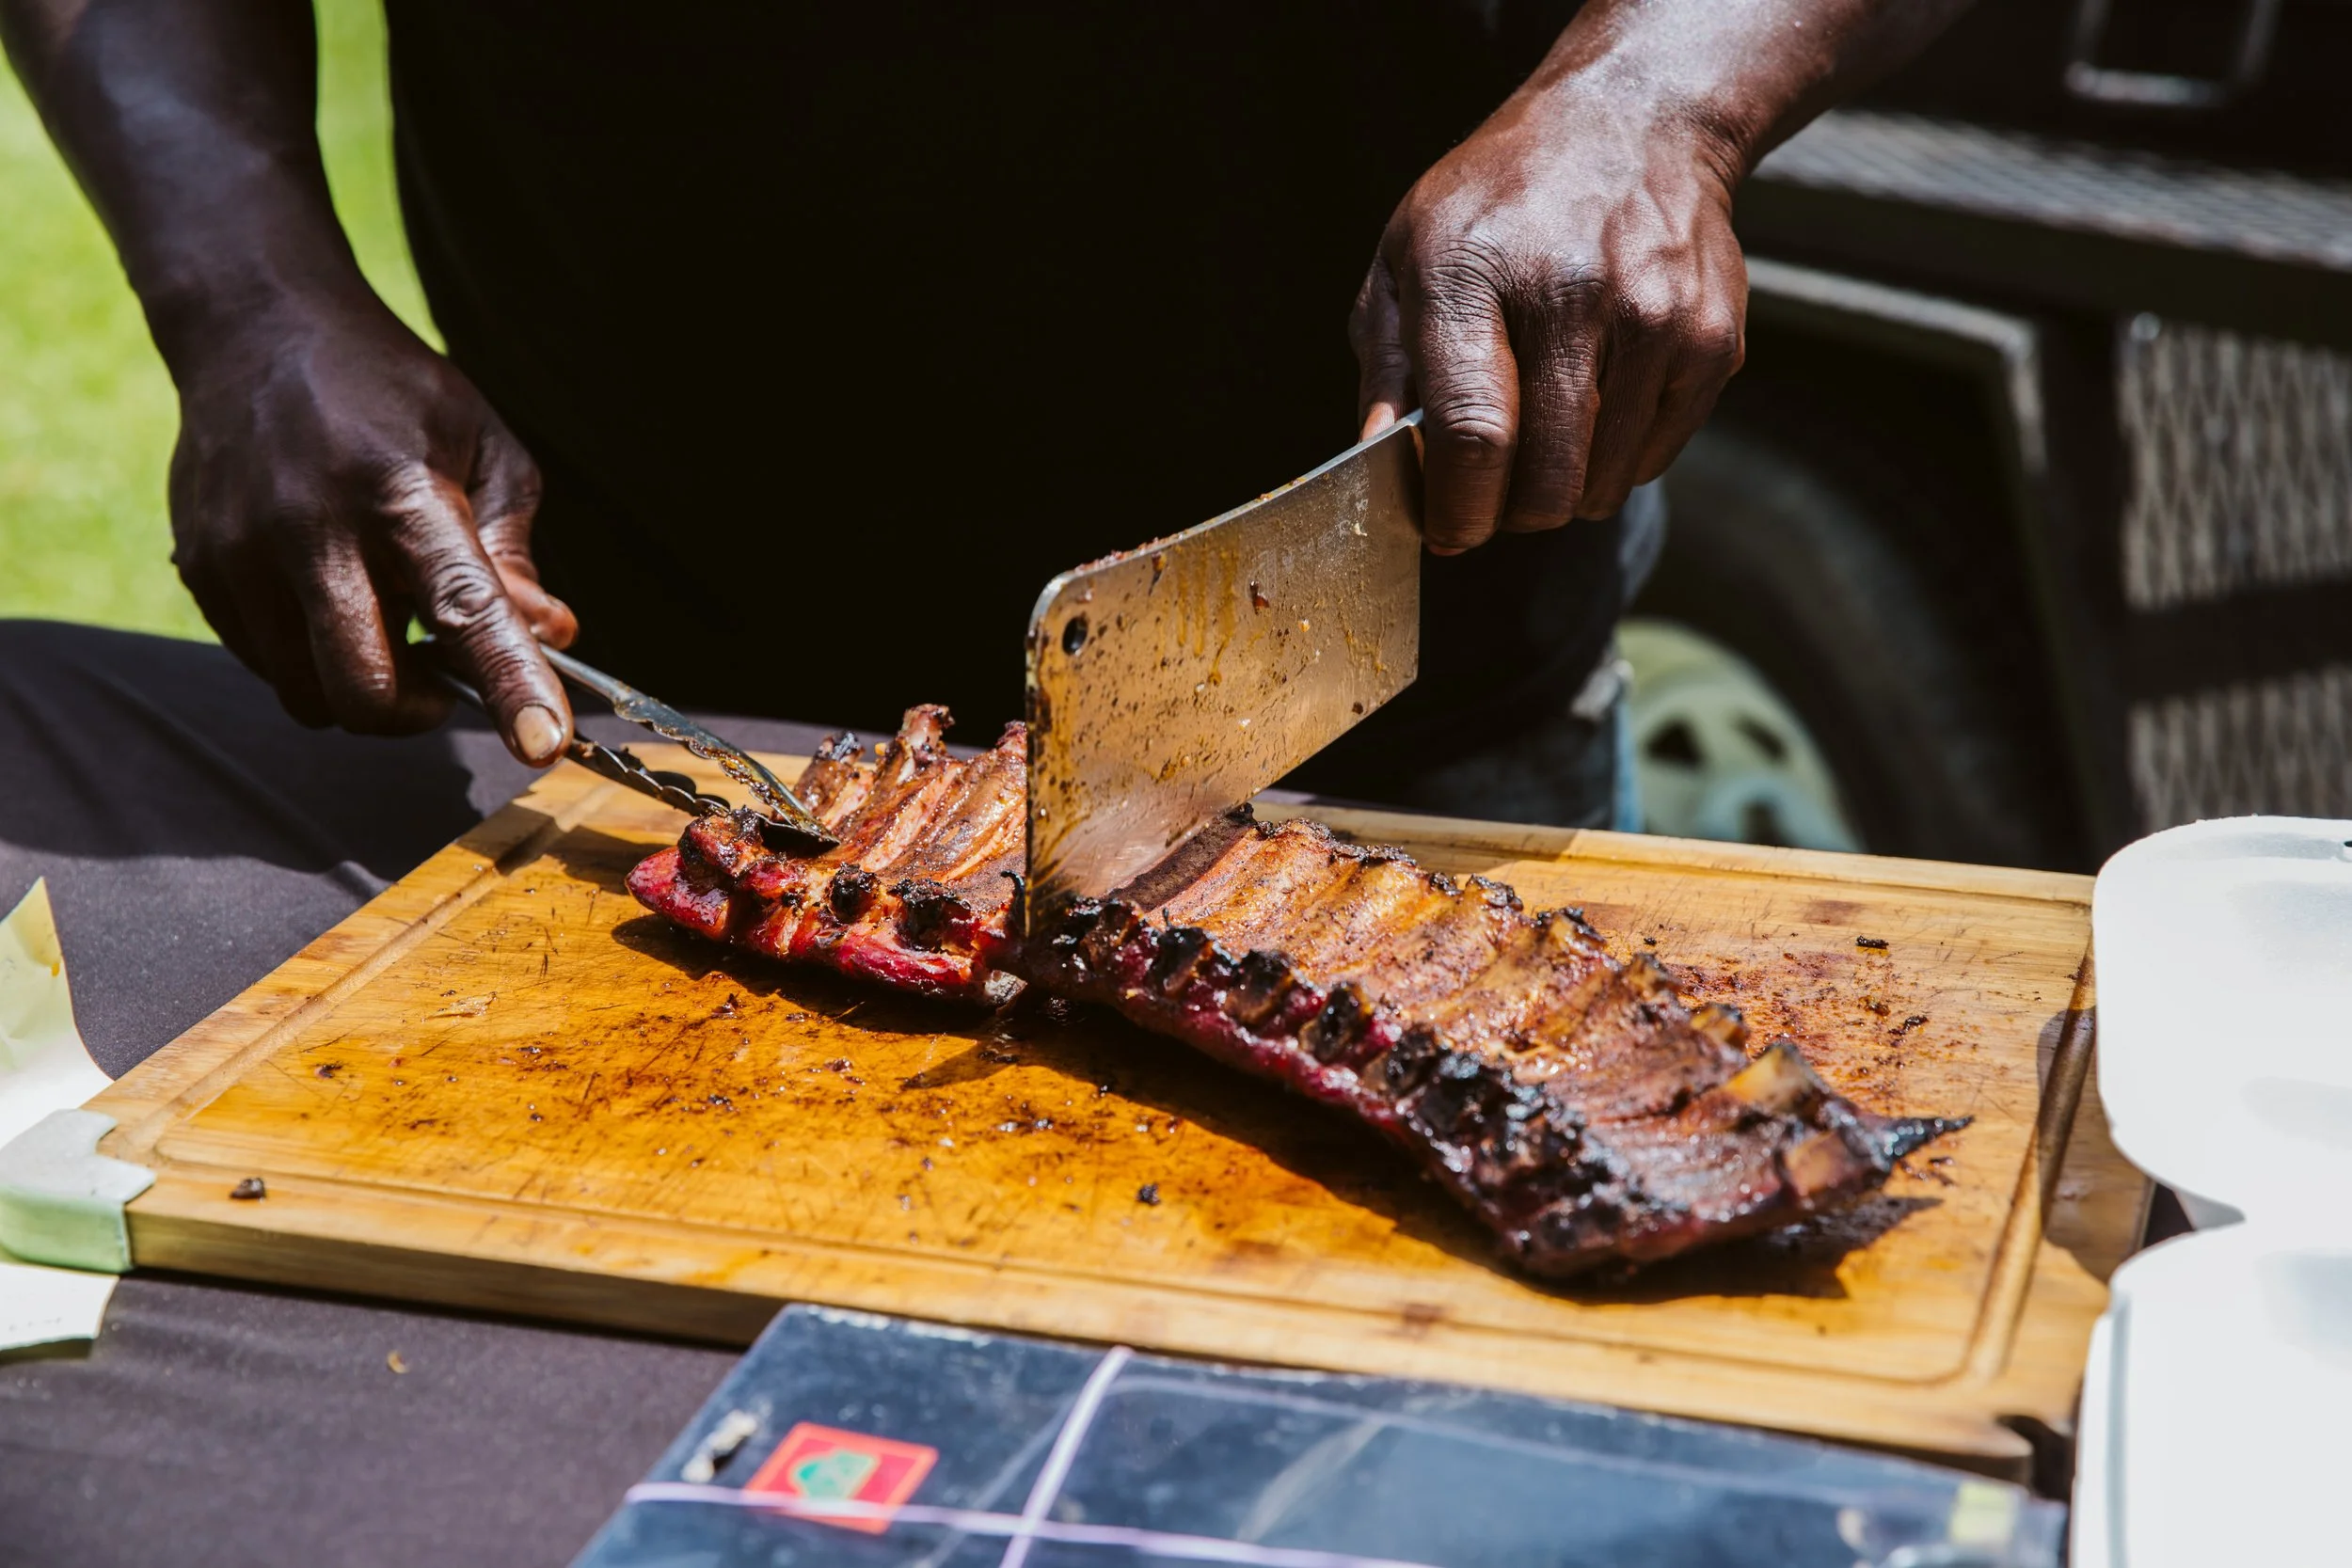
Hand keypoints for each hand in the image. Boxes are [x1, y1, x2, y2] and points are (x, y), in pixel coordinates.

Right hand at [166, 292, 578, 762]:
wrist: (256, 327)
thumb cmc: (391, 393)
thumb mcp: (483, 445)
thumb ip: (514, 548)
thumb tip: (548, 635)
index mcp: (402, 492)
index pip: (463, 608)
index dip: (507, 683)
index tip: (543, 744)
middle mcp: (311, 527)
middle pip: (363, 689)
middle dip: (414, 713)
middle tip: (437, 680)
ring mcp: (241, 552)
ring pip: (308, 693)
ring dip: (360, 686)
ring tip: (379, 616)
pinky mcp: (200, 567)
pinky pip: (264, 664)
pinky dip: (309, 657)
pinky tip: (328, 595)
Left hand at [1351, 79, 1747, 552]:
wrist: (1634, 124)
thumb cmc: (1501, 201)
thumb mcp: (1409, 253)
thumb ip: (1388, 362)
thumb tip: (1377, 461)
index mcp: (1474, 269)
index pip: (1475, 433)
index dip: (1459, 508)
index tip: (1449, 532)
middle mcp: (1573, 291)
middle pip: (1544, 478)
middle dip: (1510, 515)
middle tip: (1493, 498)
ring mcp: (1654, 317)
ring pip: (1600, 483)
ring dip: (1563, 491)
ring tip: (1544, 440)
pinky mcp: (1711, 340)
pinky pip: (1652, 459)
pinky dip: (1616, 460)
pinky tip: (1598, 404)